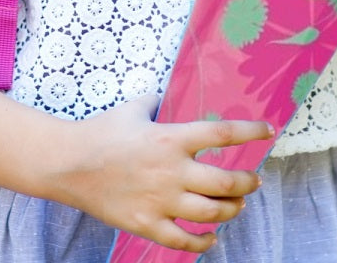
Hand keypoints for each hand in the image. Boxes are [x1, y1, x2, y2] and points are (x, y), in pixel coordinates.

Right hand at [46, 95, 272, 252]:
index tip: (269, 131)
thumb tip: (168, 94)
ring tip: (237, 205)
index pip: (223, 134)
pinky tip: (211, 238)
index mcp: (172, 137)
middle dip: (246, 182)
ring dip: (231, 210)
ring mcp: (160, 200)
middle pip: (226, 181)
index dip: (251, 132)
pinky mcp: (146, 224)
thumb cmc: (102, 131)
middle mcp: (172, 170)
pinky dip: (202, 242)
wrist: (68, 163)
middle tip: (253, 180)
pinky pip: (183, 240)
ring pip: (211, 212)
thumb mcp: (136, 107)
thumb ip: (158, 101)